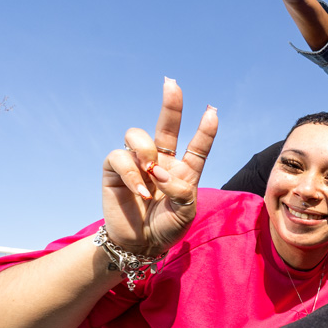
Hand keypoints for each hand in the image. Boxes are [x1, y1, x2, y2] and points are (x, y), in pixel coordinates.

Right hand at [101, 78, 217, 256]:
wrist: (140, 244)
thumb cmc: (167, 227)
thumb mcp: (186, 212)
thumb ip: (181, 191)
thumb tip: (159, 172)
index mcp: (184, 169)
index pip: (197, 145)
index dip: (205, 130)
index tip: (213, 112)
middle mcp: (162, 161)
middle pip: (166, 126)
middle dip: (170, 104)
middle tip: (172, 84)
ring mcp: (138, 163)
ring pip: (138, 136)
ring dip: (146, 149)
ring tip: (151, 170)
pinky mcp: (115, 170)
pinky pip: (120, 157)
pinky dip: (131, 173)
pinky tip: (141, 192)